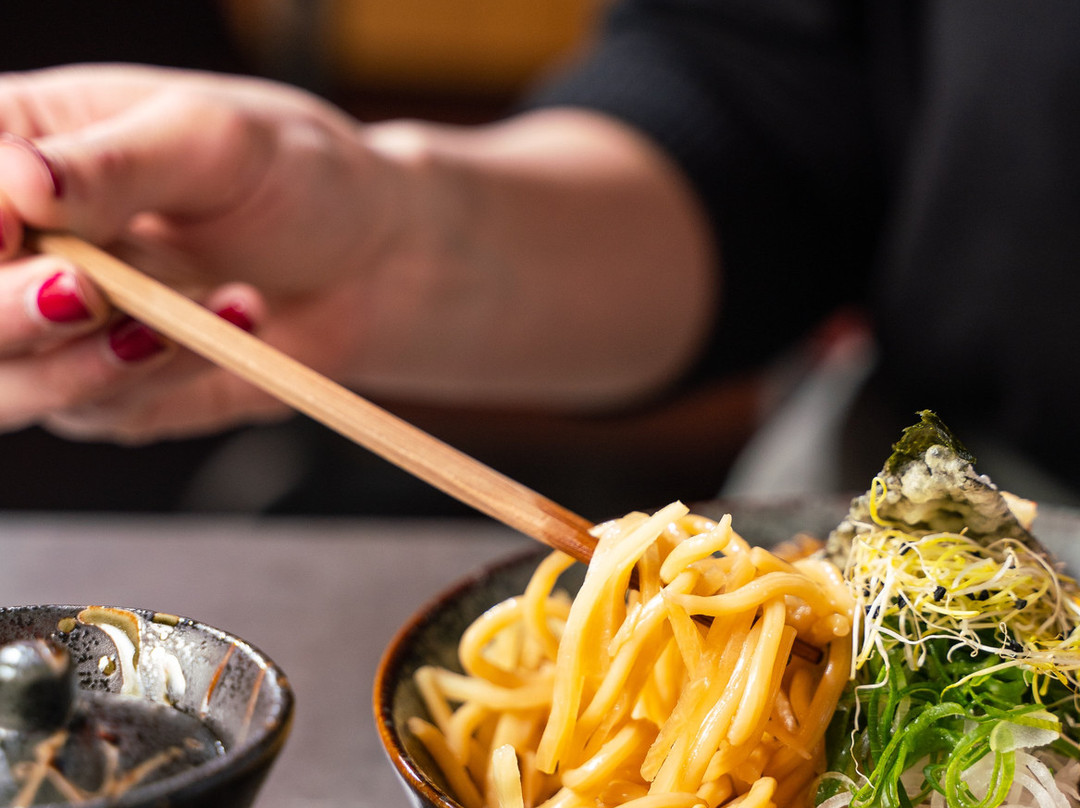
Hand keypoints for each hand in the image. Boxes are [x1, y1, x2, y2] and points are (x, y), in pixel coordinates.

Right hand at [0, 64, 392, 441]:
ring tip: (194, 312)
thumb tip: (21, 184)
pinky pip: (103, 409)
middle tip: (90, 294)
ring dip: (93, 361)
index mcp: (21, 150)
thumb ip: (116, 164)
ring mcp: (59, 328)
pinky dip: (169, 374)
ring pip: (10, 384)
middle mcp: (24, 246)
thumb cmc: (297, 177)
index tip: (15, 239)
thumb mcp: (216, 142)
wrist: (375, 258)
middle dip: (12, 313)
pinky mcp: (110, 389)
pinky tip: (239, 320)